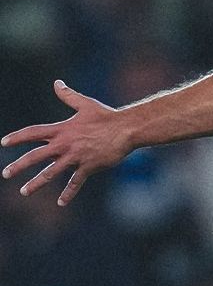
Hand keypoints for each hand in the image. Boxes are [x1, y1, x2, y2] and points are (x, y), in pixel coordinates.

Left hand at [1, 80, 134, 205]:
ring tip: (24, 191)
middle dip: (19, 165)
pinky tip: (60, 202)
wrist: (126, 129)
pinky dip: (68, 193)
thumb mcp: (86, 104)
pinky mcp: (88, 166)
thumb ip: (68, 95)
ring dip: (36, 183)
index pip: (34, 133)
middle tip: (6, 173)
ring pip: (51, 172)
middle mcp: (66, 144)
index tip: (4, 143)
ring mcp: (76, 157)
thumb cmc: (107, 116)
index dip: (18, 137)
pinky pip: (75, 182)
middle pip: (36, 156)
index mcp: (63, 129)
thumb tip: (57, 83)